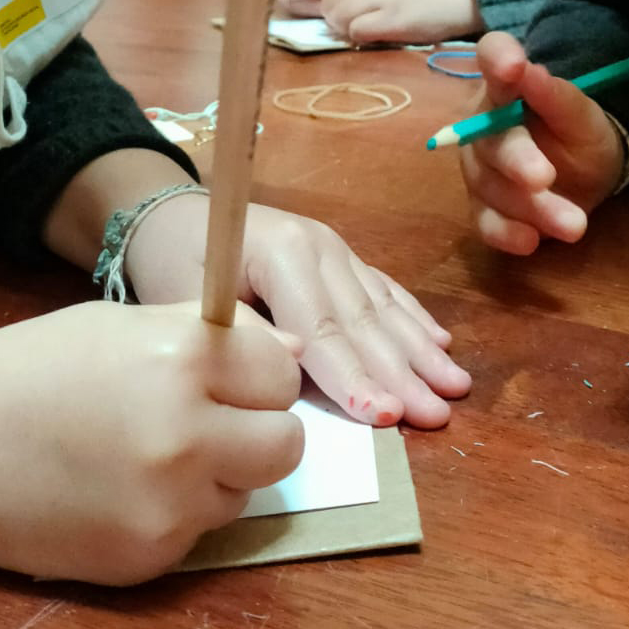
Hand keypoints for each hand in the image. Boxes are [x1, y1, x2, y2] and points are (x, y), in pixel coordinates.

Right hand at [0, 302, 303, 582]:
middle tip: (217, 419)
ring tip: (156, 451)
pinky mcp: (148, 558)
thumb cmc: (39, 366)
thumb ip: (219, 332)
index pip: (281, 372)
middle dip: (262, 428)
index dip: (259, 372)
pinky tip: (126, 487)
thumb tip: (296, 350)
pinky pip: (202, 530)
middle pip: (287, 443)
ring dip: (222, 473)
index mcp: (181, 358)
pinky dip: (180, 510)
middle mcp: (184, 435)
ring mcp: (167, 505)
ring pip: (249, 491)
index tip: (232, 373)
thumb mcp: (128, 324)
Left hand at [125, 191, 471, 428]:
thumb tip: (292, 371)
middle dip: (402, 373)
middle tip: (437, 416)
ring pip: (383, 308)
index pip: (323, 328)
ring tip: (455, 386)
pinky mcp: (342, 257)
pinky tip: (440, 343)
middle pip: (364, 322)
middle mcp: (320, 247)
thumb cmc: (175, 260)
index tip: (385, 415)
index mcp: (282, 254)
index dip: (354, 376)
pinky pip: (384, 290)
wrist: (172, 213)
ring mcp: (336, 249)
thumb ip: (244, 336)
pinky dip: (412, 319)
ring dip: (420, 352)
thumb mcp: (188, 300)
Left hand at [321, 0, 483, 43]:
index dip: (333, 6)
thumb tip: (337, 11)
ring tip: (364, 34)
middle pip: (330, 4)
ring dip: (346, 31)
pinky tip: (376, 38)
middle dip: (335, 21)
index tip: (346, 16)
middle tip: (351, 30)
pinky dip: (360, 39)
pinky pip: (357, 31)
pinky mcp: (391, 20)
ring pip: (339, 17)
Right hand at [460, 32, 623, 254]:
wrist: (586, 173)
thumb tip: (529, 71)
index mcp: (507, 88)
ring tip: (574, 224)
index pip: (491, 57)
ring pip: (492, 187)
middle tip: (543, 177)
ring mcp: (479, 169)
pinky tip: (530, 242)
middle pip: (489, 139)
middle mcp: (482, 125)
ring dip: (531, 207)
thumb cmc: (579, 133)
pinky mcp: (483, 208)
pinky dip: (506, 234)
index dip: (496, 58)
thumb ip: (556, 95)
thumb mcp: (581, 114)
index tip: (513, 66)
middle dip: (516, 159)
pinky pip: (485, 223)